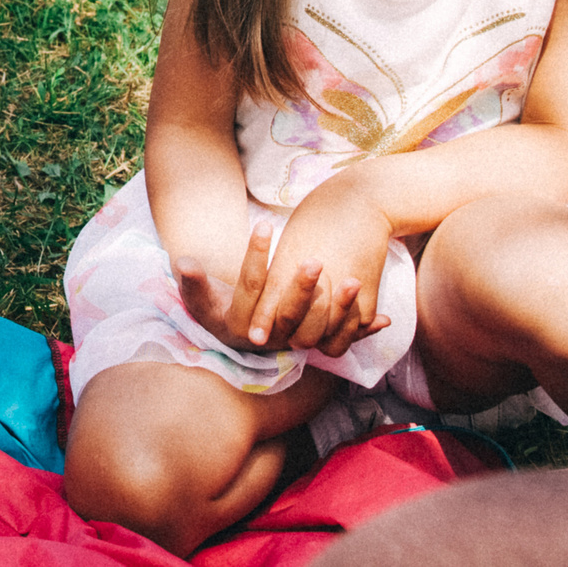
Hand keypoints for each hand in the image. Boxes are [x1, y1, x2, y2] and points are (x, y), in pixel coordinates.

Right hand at [175, 199, 389, 358]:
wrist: (232, 337)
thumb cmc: (214, 309)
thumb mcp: (197, 297)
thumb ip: (192, 281)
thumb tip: (184, 262)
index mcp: (241, 325)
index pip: (250, 287)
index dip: (254, 256)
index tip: (261, 224)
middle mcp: (272, 340)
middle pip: (290, 313)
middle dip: (304, 287)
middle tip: (313, 259)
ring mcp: (294, 343)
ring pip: (320, 330)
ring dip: (340, 309)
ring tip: (354, 280)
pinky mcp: (312, 343)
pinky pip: (340, 341)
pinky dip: (362, 330)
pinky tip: (384, 318)